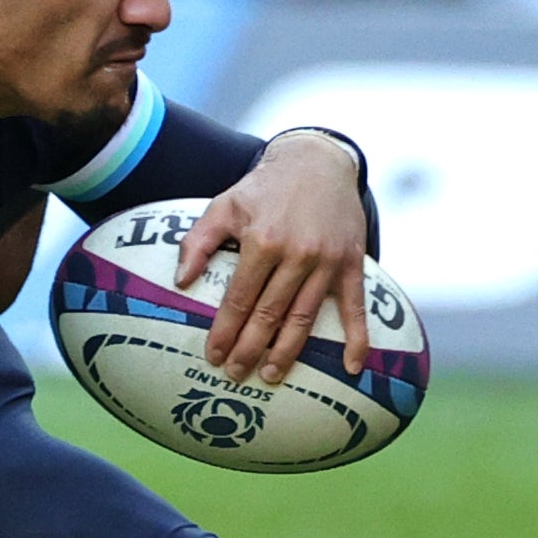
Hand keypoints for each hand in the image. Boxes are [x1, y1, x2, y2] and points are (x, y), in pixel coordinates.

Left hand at [176, 129, 372, 380]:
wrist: (317, 162)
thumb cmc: (264, 188)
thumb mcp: (224, 205)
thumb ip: (199, 242)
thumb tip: (180, 281)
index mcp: (261, 241)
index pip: (240, 298)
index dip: (226, 330)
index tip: (213, 355)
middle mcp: (296, 254)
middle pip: (270, 314)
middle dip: (251, 349)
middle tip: (236, 374)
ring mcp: (327, 261)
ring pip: (305, 317)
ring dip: (288, 351)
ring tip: (272, 375)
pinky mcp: (352, 264)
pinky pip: (355, 307)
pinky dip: (357, 339)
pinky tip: (352, 367)